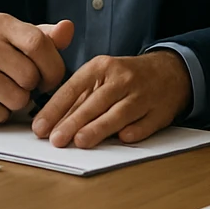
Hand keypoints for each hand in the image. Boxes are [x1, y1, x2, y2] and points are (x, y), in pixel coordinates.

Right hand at [0, 15, 73, 124]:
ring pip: (19, 98)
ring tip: (5, 90)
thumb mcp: (14, 39)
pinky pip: (3, 114)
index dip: (52, 64)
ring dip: (19, 101)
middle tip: (24, 84)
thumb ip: (44, 36)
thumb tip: (68, 28)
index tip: (50, 75)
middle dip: (35, 86)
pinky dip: (2, 112)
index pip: (39, 43)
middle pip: (31, 75)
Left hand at [31, 50, 191, 147]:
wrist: (170, 72)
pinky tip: (122, 139)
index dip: (55, 108)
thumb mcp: (101, 75)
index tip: (40, 127)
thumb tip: (50, 122)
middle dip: (73, 122)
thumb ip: (77, 96)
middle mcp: (122, 78)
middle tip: (56, 140)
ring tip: (81, 141)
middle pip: (95, 102)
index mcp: (102, 66)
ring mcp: (143, 95)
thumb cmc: (126, 78)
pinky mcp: (160, 111)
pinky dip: (135, 131)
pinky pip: (146, 123)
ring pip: (119, 113)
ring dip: (100, 128)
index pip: (73, 87)